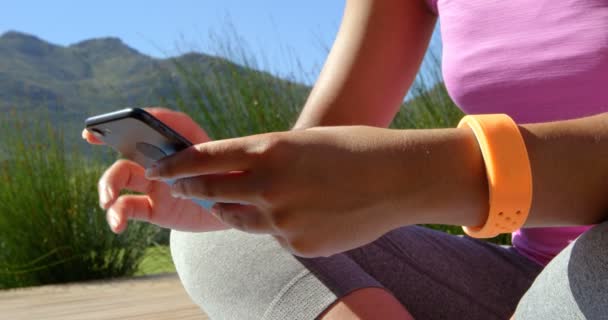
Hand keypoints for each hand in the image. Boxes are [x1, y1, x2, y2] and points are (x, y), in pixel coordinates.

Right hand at [83, 107, 227, 232]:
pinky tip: (117, 225)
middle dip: (107, 145)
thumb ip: (190, 141)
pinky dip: (117, 215)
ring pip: (120, 179)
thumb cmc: (227, 177)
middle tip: (93, 145)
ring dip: (107, 187)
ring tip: (107, 201)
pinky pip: (128, 208)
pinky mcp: (153, 209)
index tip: (98, 126)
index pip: (146, 123)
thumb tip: (158, 125)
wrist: (238, 211)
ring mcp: (153, 184)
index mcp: (174, 141)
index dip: (122, 120)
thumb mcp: (216, 156)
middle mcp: (159, 159)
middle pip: (127, 149)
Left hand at [146, 126, 419, 256]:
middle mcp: (270, 186)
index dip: (176, 163)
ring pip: (239, 219)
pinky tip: (299, 213)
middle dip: (192, 188)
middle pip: (212, 191)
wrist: (399, 179)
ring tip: (236, 202)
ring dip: (231, 209)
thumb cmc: (354, 149)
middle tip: (181, 187)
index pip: (205, 158)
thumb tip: (234, 176)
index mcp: (270, 150)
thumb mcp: (302, 143)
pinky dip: (276, 224)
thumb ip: (265, 159)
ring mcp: (283, 220)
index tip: (160, 167)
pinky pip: (274, 235)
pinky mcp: (298, 245)